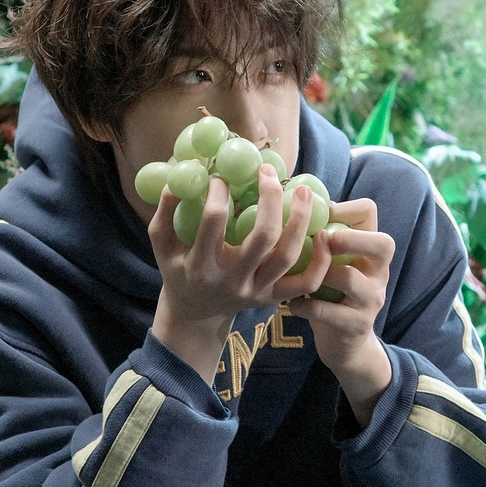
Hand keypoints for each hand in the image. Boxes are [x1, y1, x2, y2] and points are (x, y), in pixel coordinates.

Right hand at [150, 165, 331, 378]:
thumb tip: (182, 174)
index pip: (213, 221)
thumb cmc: (178, 270)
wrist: (196, 314)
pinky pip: (306, 282)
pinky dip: (320, 260)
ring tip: (303, 190)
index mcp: (201, 265)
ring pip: (288, 257)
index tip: (222, 175)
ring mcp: (256, 291)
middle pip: (262, 237)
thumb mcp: (162, 243)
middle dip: (269, 198)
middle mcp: (232, 280)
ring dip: (300, 220)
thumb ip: (165, 210)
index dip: (219, 192)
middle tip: (267, 172)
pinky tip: (322, 232)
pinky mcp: (274, 298)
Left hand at [285, 197, 394, 424]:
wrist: (344, 344)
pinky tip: (291, 305)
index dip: (345, 207)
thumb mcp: (332, 262)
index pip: (370, 212)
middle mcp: (378, 271)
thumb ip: (320, 237)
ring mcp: (371, 300)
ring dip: (319, 274)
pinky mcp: (357, 325)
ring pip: (350, 278)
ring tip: (297, 276)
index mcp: (370, 249)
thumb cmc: (331, 293)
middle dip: (349, 238)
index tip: (320, 215)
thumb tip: (287, 201)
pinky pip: (329, 312)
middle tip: (321, 239)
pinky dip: (305, 307)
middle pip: (382, 243)